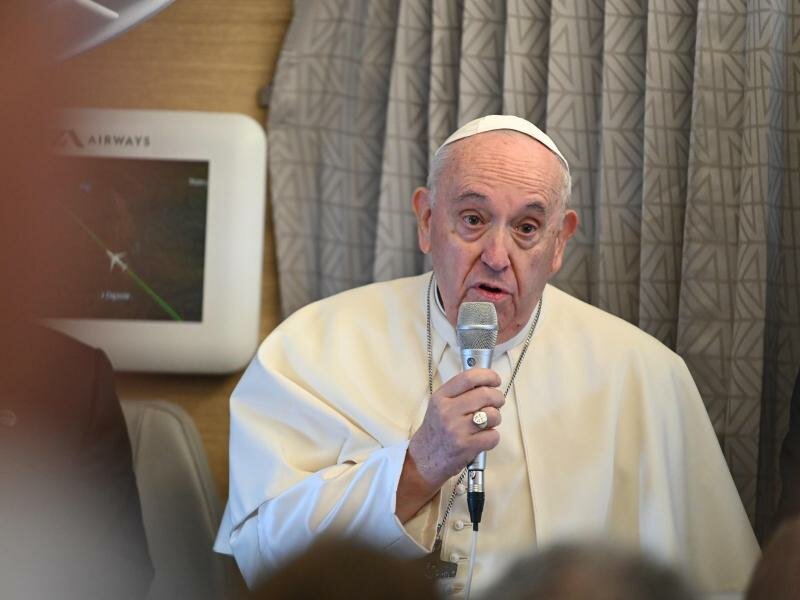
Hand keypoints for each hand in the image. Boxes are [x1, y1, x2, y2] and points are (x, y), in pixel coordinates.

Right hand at [396, 368, 503, 521]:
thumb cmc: (435, 431)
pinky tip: (483, 437)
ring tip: (487, 422)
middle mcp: (448, 411)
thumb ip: (459, 393)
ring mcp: (457, 429)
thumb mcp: (439, 406)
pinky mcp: (467, 446)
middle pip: (485, 394)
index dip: (487, 376)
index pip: (469, 378)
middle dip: (497, 397)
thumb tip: (485, 383)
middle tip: (497, 402)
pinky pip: (493, 436)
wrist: (423, 460)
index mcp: (441, 397)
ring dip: (496, 418)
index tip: (495, 379)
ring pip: (493, 415)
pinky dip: (493, 436)